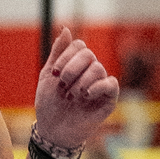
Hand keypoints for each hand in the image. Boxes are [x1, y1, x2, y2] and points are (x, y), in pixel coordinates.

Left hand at [34, 27, 118, 151]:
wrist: (53, 130)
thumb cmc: (49, 104)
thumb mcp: (48, 76)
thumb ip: (57, 52)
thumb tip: (65, 28)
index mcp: (77, 63)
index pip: (79, 46)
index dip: (66, 57)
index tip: (55, 74)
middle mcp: (91, 70)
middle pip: (88, 55)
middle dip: (71, 69)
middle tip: (62, 86)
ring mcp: (101, 84)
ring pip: (98, 68)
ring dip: (80, 82)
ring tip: (72, 96)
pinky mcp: (109, 98)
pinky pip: (111, 83)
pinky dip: (97, 87)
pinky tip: (85, 96)